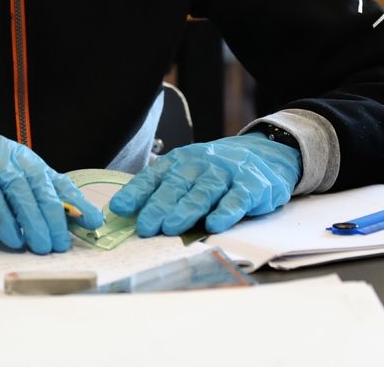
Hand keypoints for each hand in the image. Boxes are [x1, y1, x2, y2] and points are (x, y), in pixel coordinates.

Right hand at [0, 135, 104, 253]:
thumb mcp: (6, 203)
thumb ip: (31, 209)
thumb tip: (66, 230)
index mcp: (22, 158)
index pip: (55, 180)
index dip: (75, 202)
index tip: (93, 222)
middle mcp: (8, 153)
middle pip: (39, 185)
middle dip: (54, 216)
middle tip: (61, 243)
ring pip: (19, 190)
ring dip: (33, 221)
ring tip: (41, 245)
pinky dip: (5, 220)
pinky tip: (13, 239)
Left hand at [108, 133, 299, 235]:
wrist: (265, 155)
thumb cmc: (217, 171)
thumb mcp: (188, 173)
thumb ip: (162, 192)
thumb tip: (128, 216)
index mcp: (180, 161)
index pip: (154, 177)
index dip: (136, 192)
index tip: (119, 209)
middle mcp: (201, 164)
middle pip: (177, 186)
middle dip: (159, 207)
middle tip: (145, 227)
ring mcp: (226, 173)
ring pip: (203, 193)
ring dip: (186, 210)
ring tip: (170, 227)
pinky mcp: (251, 185)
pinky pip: (236, 200)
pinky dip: (225, 212)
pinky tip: (214, 225)